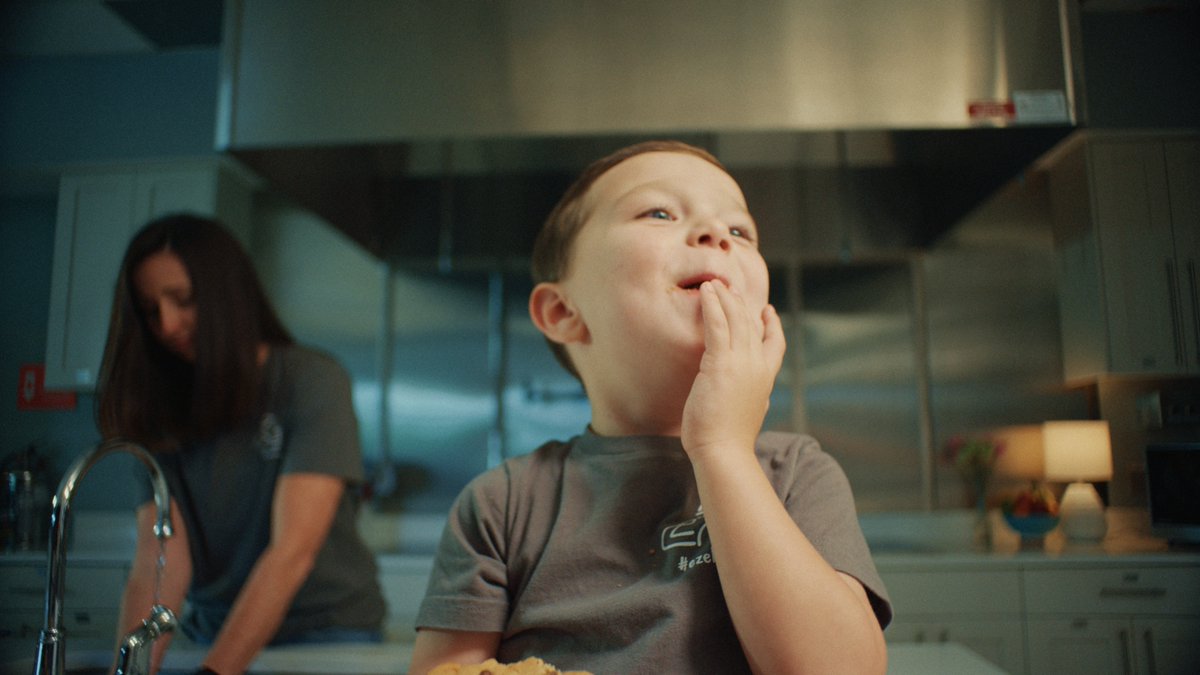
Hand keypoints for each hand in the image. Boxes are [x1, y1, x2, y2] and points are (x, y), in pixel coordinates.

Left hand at [681, 280, 784, 460]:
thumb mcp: (749, 414)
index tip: (768, 312)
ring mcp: (741, 362)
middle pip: (752, 325)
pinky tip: (705, 292)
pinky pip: (717, 325)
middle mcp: (757, 366)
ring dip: (724, 298)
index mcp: (766, 379)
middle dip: (741, 304)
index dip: (772, 326)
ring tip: (714, 283)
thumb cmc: (730, 440)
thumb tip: (757, 400)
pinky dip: (712, 305)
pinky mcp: (720, 363)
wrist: (723, 451)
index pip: (774, 345)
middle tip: (730, 288)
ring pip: (735, 320)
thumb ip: (753, 400)